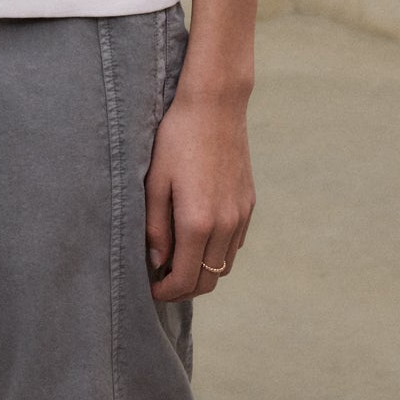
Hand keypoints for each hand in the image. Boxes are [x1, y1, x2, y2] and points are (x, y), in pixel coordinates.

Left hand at [144, 85, 255, 301]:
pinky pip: (235, 244)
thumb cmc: (177, 139)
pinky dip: (218, 252)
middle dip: (184, 288)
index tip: (151, 289)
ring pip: (224, 265)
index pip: (185, 280)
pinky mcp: (249, 204)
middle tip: (162, 281)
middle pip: (208, 280)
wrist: (215, 106)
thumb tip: (157, 262)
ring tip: (179, 260)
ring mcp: (240, 215)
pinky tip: (199, 237)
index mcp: (198, 222)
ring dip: (202, 271)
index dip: (166, 292)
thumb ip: (156, 227)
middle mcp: (225, 225)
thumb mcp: (156, 181)